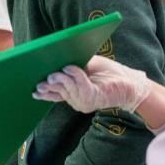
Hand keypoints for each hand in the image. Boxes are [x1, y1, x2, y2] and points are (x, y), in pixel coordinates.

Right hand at [33, 56, 150, 112]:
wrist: (131, 83)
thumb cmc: (109, 73)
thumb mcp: (87, 65)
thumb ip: (73, 66)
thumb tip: (57, 63)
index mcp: (72, 93)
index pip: (53, 95)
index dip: (43, 93)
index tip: (33, 89)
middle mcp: (75, 100)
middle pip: (57, 91)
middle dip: (48, 84)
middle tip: (41, 78)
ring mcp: (83, 101)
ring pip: (66, 88)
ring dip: (60, 78)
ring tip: (55, 71)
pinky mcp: (92, 98)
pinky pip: (80, 86)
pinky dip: (75, 76)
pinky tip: (70, 68)